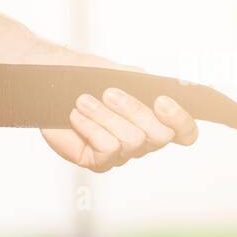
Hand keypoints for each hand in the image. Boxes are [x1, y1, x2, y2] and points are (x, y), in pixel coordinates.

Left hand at [42, 88, 197, 171]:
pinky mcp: (98, 162)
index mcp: (155, 120)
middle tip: (110, 92)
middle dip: (135, 110)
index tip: (162, 101)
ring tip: (84, 100)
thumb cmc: (88, 77)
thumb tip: (169, 90)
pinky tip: (76, 116)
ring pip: (132, 140)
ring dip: (106, 116)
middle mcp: (143, 141)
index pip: (185, 132)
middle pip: (160, 136)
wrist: (51, 82)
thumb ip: (149, 85)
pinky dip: (91, 128)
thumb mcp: (123, 75)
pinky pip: (107, 149)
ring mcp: (122, 154)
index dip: (181, 121)